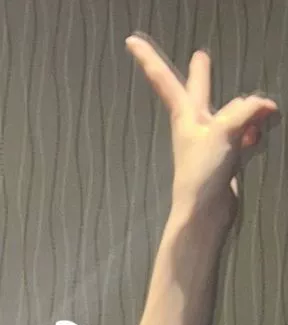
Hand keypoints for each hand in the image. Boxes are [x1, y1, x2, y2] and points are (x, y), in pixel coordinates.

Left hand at [127, 35, 277, 231]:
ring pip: (233, 112)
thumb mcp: (224, 130)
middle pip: (200, 91)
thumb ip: (247, 109)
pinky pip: (244, 133)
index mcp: (184, 115)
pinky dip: (253, 132)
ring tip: (261, 119)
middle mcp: (195, 125)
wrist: (204, 214)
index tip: (129, 41)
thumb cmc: (202, 173)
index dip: (148, 58)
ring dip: (248, 112)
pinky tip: (257, 139)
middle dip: (202, 74)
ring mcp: (210, 140)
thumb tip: (265, 108)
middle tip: (200, 56)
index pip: (163, 79)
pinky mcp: (224, 155)